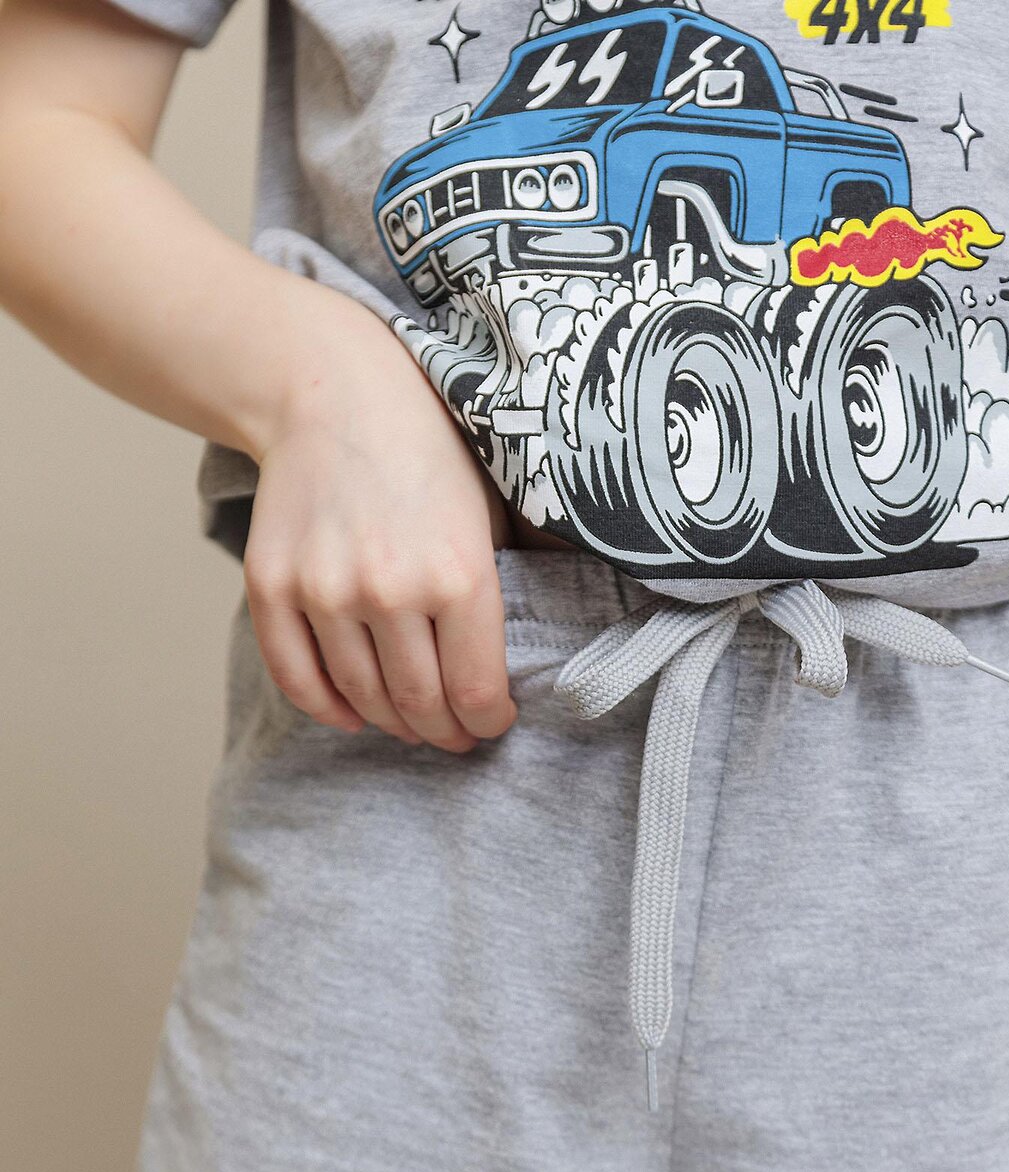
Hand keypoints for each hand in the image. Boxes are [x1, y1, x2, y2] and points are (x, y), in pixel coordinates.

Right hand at [242, 292, 517, 752]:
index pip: (476, 692)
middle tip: (454, 735)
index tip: (492, 724)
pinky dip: (327, 708)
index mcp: (458, 573)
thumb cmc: (427, 450)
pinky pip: (297, 677)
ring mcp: (324, 591)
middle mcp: (389, 589)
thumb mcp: (496, 507)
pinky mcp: (272, 587)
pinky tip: (351, 714)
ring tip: (410, 722)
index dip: (488, 723)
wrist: (331, 392)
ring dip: (391, 723)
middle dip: (444, 732)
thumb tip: (530, 655)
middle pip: (420, 705)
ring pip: (362, 699)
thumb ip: (513, 579)